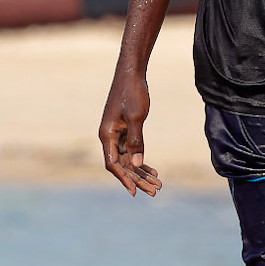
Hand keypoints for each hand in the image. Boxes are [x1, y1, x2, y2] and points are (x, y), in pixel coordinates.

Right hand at [99, 65, 161, 196]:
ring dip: (142, 172)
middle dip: (138, 179)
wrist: (132, 73)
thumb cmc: (133, 93)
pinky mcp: (124, 130)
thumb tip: (137, 165)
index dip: (124, 179)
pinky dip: (141, 160)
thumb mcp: (137, 117)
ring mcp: (116, 134)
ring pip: (128, 160)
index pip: (113, 164)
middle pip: (122, 165)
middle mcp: (109, 137)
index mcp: (107, 135)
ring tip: (158, 184)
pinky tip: (152, 170)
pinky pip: (131, 151)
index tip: (136, 191)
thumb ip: (136, 142)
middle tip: (155, 191)